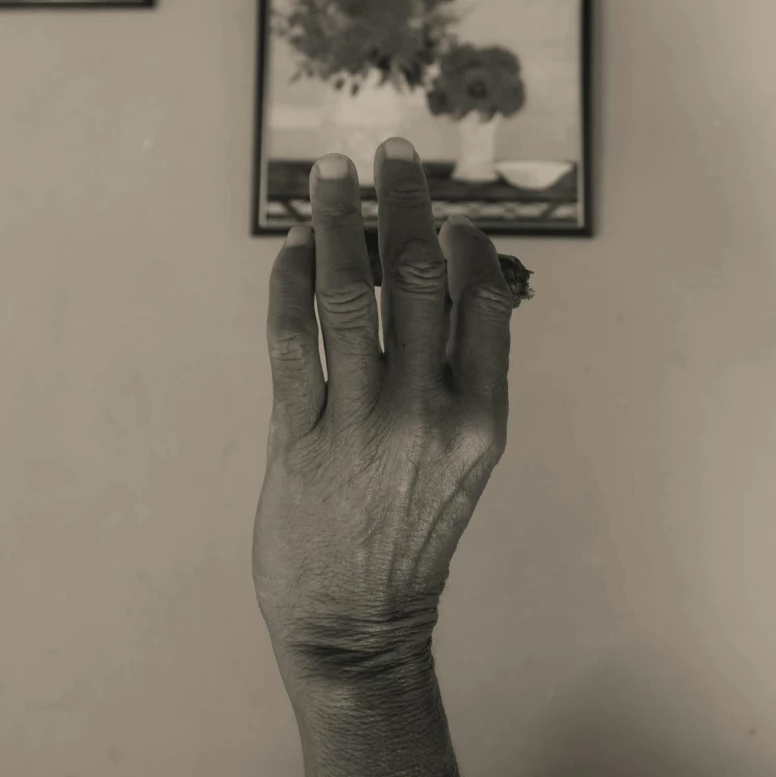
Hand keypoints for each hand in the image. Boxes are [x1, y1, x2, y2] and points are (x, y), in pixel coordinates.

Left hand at [254, 140, 519, 684]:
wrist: (358, 626)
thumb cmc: (412, 535)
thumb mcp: (464, 459)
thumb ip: (460, 375)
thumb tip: (448, 280)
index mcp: (482, 418)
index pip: (484, 298)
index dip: (466, 239)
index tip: (448, 208)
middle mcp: (428, 415)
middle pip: (417, 276)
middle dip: (403, 200)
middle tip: (391, 149)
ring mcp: (362, 425)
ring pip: (350, 294)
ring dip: (337, 219)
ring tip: (328, 172)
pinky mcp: (299, 439)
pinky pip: (293, 338)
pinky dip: (291, 281)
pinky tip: (293, 248)